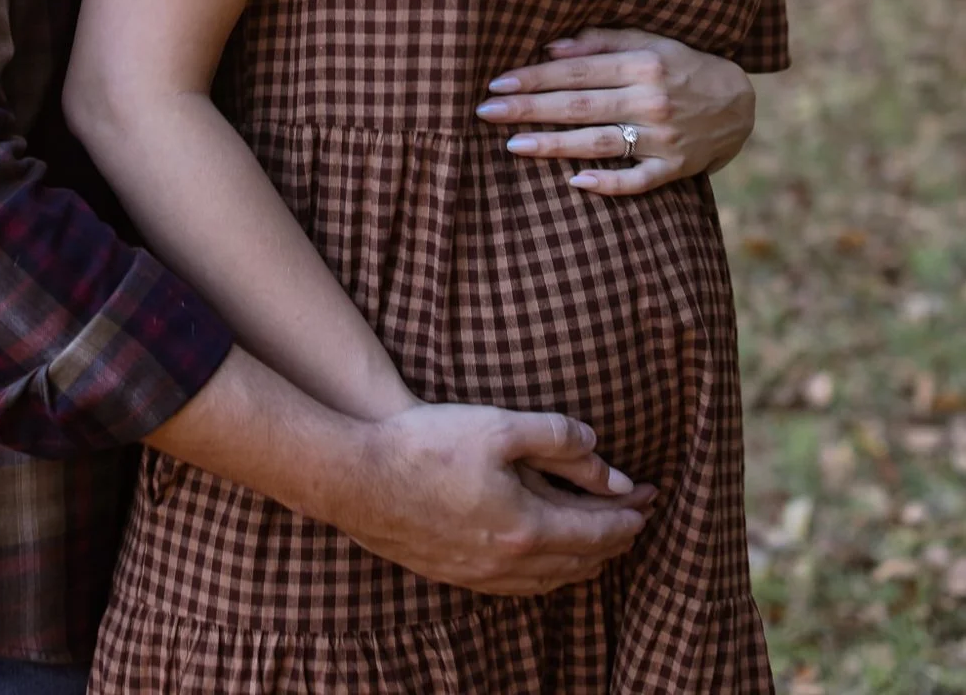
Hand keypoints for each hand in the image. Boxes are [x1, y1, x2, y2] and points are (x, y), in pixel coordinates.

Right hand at [338, 404, 654, 596]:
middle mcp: (510, 563)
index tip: (651, 499)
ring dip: (586, 560)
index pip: (598, 530)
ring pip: (554, 579)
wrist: (359, 481)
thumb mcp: (498, 426)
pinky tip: (548, 559)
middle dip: (617, 539)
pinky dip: (552, 572)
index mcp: (526, 528)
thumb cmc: (426, 446)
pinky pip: (524, 586)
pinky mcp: (459, 575)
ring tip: (603, 542)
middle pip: (582, 560)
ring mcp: (483, 576)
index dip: (629, 515)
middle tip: (638, 519)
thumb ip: (555, 437)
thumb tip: (601, 450)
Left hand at [476, 27, 755, 195]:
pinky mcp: (675, 168)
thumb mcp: (650, 41)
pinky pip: (638, 181)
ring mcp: (663, 138)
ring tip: (512, 145)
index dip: (534, 77)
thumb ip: (602, 41)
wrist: (738, 103)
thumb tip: (551, 47)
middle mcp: (651, 100)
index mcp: (642, 64)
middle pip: (579, 106)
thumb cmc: (682, 65)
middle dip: (529, 109)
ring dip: (554, 145)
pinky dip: (608, 183)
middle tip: (486, 112)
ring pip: (599, 143)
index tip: (497, 82)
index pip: (576, 72)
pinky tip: (574, 183)